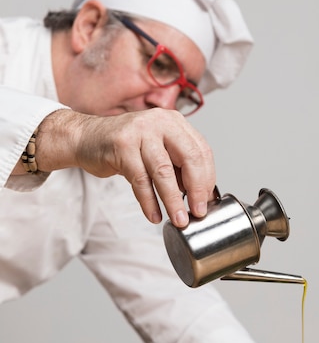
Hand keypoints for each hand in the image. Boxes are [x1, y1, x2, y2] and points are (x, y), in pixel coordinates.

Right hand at [37, 108, 215, 226]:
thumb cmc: (126, 147)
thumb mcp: (158, 148)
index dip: (207, 179)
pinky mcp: (121, 146)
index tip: (207, 202)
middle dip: (197, 190)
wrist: (86, 138)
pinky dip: (149, 202)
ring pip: (164, 172)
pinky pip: (140, 180)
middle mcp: (160, 122)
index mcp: (175, 122)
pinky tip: (154, 215)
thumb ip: (178, 165)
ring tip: (179, 219)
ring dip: (173, 200)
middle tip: (198, 212)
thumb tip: (199, 196)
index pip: (201, 151)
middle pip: (189, 158)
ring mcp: (140, 132)